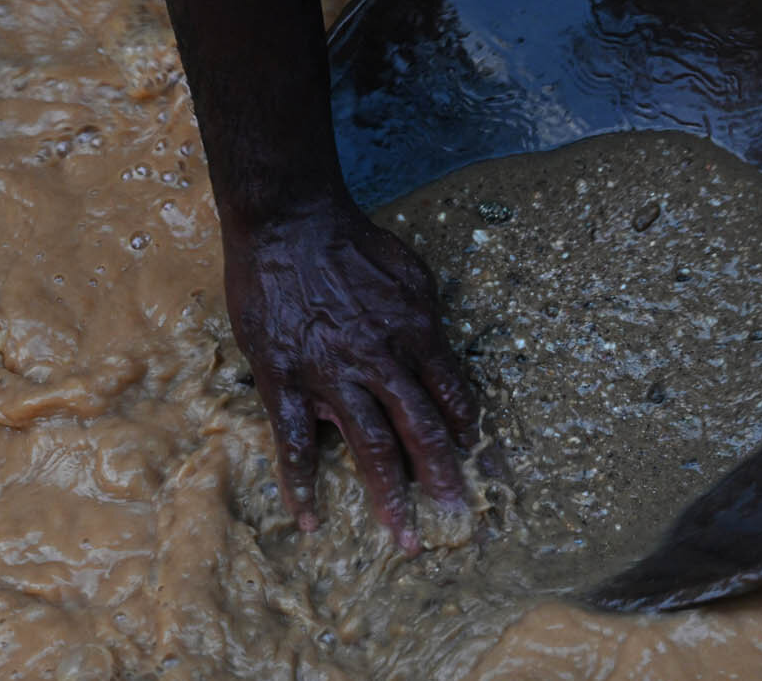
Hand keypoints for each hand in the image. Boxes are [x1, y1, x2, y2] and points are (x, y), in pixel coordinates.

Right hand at [221, 197, 480, 552]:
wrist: (289, 222)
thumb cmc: (353, 244)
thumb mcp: (412, 274)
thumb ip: (428, 319)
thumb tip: (443, 361)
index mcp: (417, 334)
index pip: (452, 395)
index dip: (467, 432)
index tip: (477, 460)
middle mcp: (380, 360)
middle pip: (420, 431)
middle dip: (442, 479)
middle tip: (457, 517)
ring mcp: (331, 374)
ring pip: (369, 446)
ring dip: (389, 497)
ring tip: (404, 539)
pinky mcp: (284, 379)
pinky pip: (294, 442)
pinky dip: (301, 483)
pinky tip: (309, 517)